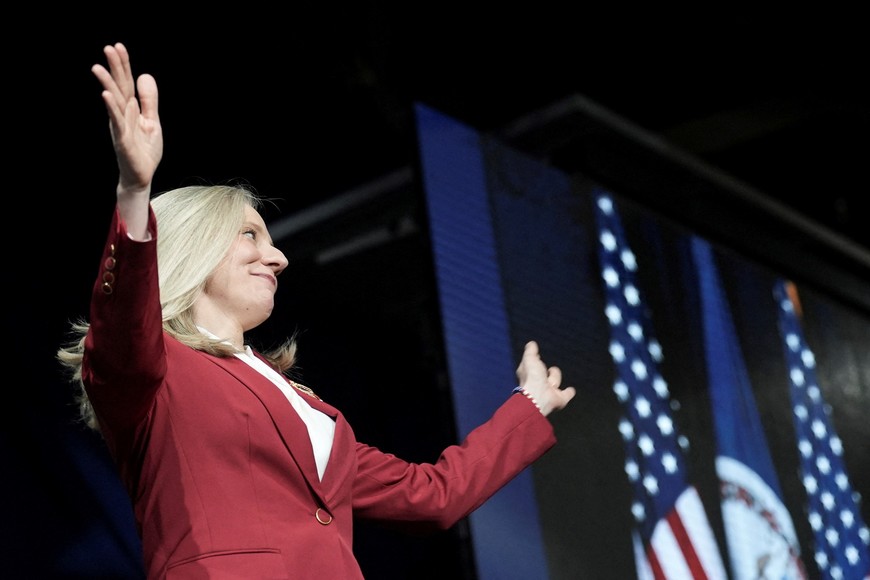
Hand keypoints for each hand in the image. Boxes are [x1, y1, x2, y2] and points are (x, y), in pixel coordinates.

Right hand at [91, 42, 162, 195]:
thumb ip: (149, 100)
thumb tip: (145, 75)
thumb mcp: (152, 121)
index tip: (118, 46)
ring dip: (107, 84)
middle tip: (108, 47)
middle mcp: (122, 115)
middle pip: (119, 87)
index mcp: (130, 109)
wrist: (141, 176)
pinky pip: (117, 122)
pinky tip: (106, 95)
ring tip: (98, 67)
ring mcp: (121, 126)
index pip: (127, 83)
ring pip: (114, 102)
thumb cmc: (144, 150)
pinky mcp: (122, 140)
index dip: (123, 65)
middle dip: (114, 68)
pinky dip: (112, 108)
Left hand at [515, 341, 575, 416]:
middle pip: (545, 374)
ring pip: (555, 382)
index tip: (537, 357)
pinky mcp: (560, 398)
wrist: (539, 395)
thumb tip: (531, 344)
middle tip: (545, 370)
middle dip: (547, 371)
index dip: (535, 362)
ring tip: (550, 382)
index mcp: (530, 375)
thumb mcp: (530, 359)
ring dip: (555, 378)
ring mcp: (550, 392)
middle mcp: (539, 384)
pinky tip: (571, 390)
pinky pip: (566, 394)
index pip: (533, 366)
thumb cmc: (532, 377)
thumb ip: (531, 351)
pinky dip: (569, 393)